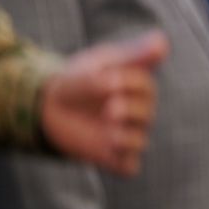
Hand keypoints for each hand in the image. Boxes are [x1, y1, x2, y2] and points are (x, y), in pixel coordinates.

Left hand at [42, 30, 166, 174]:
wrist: (45, 106)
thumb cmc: (79, 79)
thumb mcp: (101, 63)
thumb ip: (132, 56)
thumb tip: (163, 42)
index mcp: (137, 88)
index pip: (146, 87)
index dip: (132, 84)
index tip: (111, 79)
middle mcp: (136, 113)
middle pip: (146, 114)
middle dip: (130, 110)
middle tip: (109, 109)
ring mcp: (125, 135)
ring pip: (138, 140)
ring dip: (125, 136)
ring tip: (108, 129)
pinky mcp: (113, 157)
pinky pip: (128, 166)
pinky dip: (123, 160)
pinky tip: (110, 149)